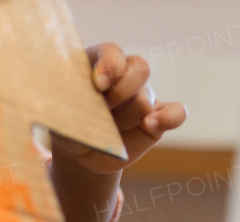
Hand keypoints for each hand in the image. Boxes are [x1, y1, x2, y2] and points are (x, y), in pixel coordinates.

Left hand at [51, 43, 186, 173]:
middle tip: (103, 109)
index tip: (97, 85)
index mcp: (98, 62)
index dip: (109, 66)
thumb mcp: (62, 112)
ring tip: (107, 130)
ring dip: (124, 118)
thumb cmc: (68, 126)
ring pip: (144, 99)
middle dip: (121, 90)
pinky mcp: (157, 118)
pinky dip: (169, 118)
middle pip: (138, 68)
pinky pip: (177, 113)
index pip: (113, 52)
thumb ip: (73, 104)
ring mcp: (143, 96)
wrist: (83, 151)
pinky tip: (150, 125)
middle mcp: (125, 75)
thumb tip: (89, 103)